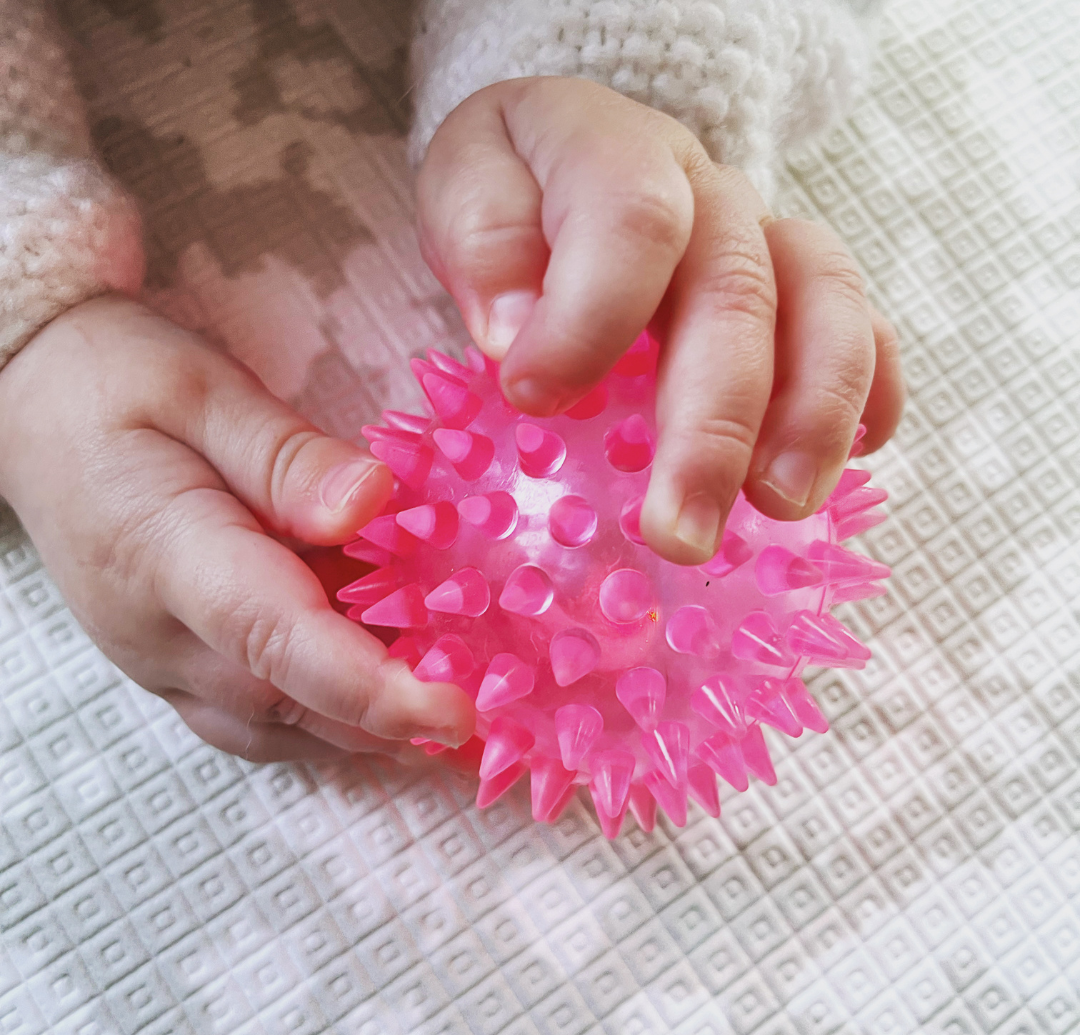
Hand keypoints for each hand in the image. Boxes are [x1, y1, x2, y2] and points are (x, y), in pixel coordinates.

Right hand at [0, 297, 473, 760]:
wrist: (32, 406)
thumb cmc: (114, 381)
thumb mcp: (202, 390)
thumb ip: (286, 458)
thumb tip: (373, 507)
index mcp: (163, 554)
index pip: (276, 639)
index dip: (370, 686)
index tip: (454, 711)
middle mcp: (159, 633)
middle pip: (291, 702)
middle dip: (393, 716)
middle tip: (490, 701)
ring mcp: (160, 660)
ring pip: (278, 725)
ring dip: (366, 727)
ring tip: (450, 704)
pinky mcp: (174, 663)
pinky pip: (259, 715)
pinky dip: (329, 715)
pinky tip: (383, 691)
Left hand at [417, 77, 904, 564]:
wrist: (563, 154)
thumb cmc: (513, 193)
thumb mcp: (465, 189)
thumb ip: (484, 242)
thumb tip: (515, 334)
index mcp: (617, 154)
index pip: (633, 221)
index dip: (590, 317)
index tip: (534, 399)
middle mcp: (709, 194)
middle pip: (739, 293)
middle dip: (714, 425)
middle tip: (680, 533)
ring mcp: (767, 237)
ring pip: (826, 306)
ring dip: (813, 417)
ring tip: (782, 507)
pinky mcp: (798, 286)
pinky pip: (863, 324)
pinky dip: (869, 392)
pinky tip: (857, 455)